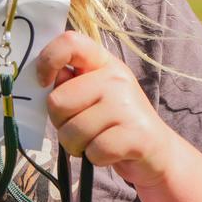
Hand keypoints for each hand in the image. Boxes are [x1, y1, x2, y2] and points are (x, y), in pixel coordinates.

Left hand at [35, 31, 179, 188]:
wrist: (157, 150)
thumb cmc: (114, 122)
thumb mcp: (93, 94)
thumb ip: (69, 85)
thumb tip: (50, 80)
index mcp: (102, 62)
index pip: (70, 43)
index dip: (48, 60)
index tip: (43, 82)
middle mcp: (116, 78)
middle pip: (57, 102)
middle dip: (60, 123)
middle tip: (81, 127)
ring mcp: (127, 105)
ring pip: (72, 132)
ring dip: (76, 146)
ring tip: (95, 141)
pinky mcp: (136, 135)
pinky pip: (93, 152)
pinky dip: (95, 159)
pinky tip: (109, 152)